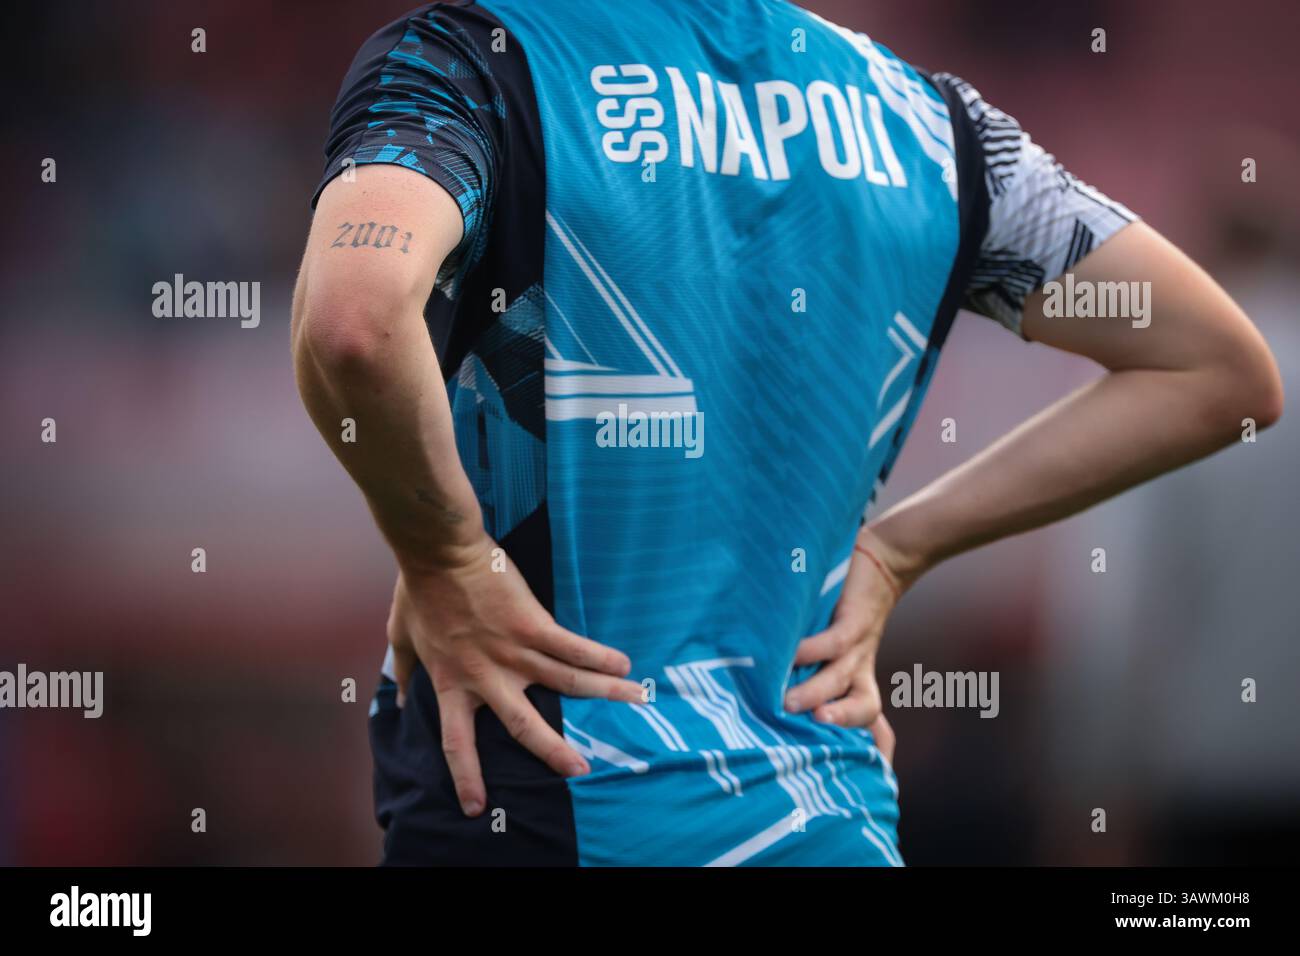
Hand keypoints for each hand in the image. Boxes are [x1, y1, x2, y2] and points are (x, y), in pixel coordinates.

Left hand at [385, 533, 643, 816]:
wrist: (440, 552)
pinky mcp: (533, 624)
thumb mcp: (401, 637)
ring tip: (634, 702)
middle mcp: (487, 676)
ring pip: (565, 683)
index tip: (476, 808)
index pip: (457, 743)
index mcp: (453, 684)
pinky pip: (573, 647)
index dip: (467, 777)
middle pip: (524, 726)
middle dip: (554, 753)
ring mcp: (513, 651)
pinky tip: (625, 665)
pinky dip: (600, 658)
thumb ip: (405, 672)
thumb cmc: (420, 590)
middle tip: (580, 771)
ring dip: (603, 695)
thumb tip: (398, 698)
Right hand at [783, 526, 916, 762]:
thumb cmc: (846, 606)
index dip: (874, 750)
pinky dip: (811, 650)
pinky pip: (834, 642)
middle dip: (839, 724)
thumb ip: (810, 665)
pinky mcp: (854, 620)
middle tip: (811, 735)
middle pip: (863, 708)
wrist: (882, 561)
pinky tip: (790, 653)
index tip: (869, 776)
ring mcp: (859, 645)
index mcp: (860, 679)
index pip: (873, 722)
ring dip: (817, 693)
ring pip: (842, 679)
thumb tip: (766, 682)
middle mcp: (861, 668)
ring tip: (788, 702)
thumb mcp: (834, 641)